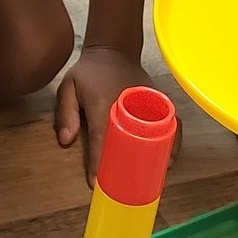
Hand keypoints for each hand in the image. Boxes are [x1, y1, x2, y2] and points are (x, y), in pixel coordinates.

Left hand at [54, 46, 171, 185]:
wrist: (114, 49)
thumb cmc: (89, 71)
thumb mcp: (69, 86)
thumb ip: (65, 113)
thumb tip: (65, 141)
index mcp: (103, 103)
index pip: (102, 138)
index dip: (99, 162)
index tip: (96, 183)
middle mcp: (130, 104)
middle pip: (134, 141)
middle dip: (131, 166)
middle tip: (128, 188)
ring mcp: (149, 102)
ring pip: (158, 134)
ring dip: (156, 156)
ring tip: (152, 177)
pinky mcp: (161, 102)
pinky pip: (171, 125)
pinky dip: (172, 142)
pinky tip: (167, 158)